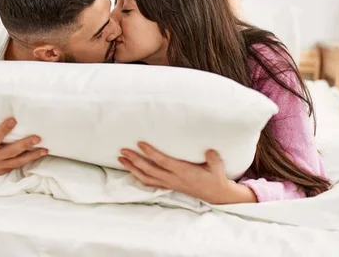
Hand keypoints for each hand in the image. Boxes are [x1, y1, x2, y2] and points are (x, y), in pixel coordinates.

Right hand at [0, 118, 47, 174]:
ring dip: (32, 156)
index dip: (4, 130)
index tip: (13, 120)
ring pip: (17, 162)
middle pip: (11, 152)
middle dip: (25, 145)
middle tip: (38, 138)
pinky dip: (27, 162)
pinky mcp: (1, 171)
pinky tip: (38, 155)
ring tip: (45, 150)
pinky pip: (15, 166)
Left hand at [119, 142, 255, 203]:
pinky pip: (150, 183)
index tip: (140, 143)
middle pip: (149, 170)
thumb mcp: (218, 169)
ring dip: (132, 168)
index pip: (163, 162)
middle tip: (122, 150)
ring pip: (146, 178)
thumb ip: (214, 159)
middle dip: (134, 160)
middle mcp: (173, 179)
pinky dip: (138, 177)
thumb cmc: (215, 178)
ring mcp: (169, 184)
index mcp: (183, 172)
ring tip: (121, 158)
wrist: (215, 195)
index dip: (151, 153)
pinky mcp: (168, 186)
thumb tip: (210, 151)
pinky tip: (131, 170)